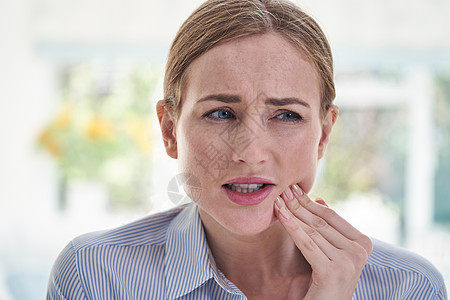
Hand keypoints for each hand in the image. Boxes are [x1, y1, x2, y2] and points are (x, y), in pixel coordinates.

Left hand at [274, 184, 372, 299]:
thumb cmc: (327, 282)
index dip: (310, 202)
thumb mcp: (331, 252)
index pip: (332, 216)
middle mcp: (359, 252)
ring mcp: (347, 262)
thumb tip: (319, 199)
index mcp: (364, 243)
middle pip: (321, 222)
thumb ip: (329, 228)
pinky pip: (306, 243)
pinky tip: (280, 216)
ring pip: (312, 231)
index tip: (294, 189)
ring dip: (292, 213)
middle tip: (283, 191)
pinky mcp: (331, 272)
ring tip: (277, 201)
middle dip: (298, 205)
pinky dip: (291, 227)